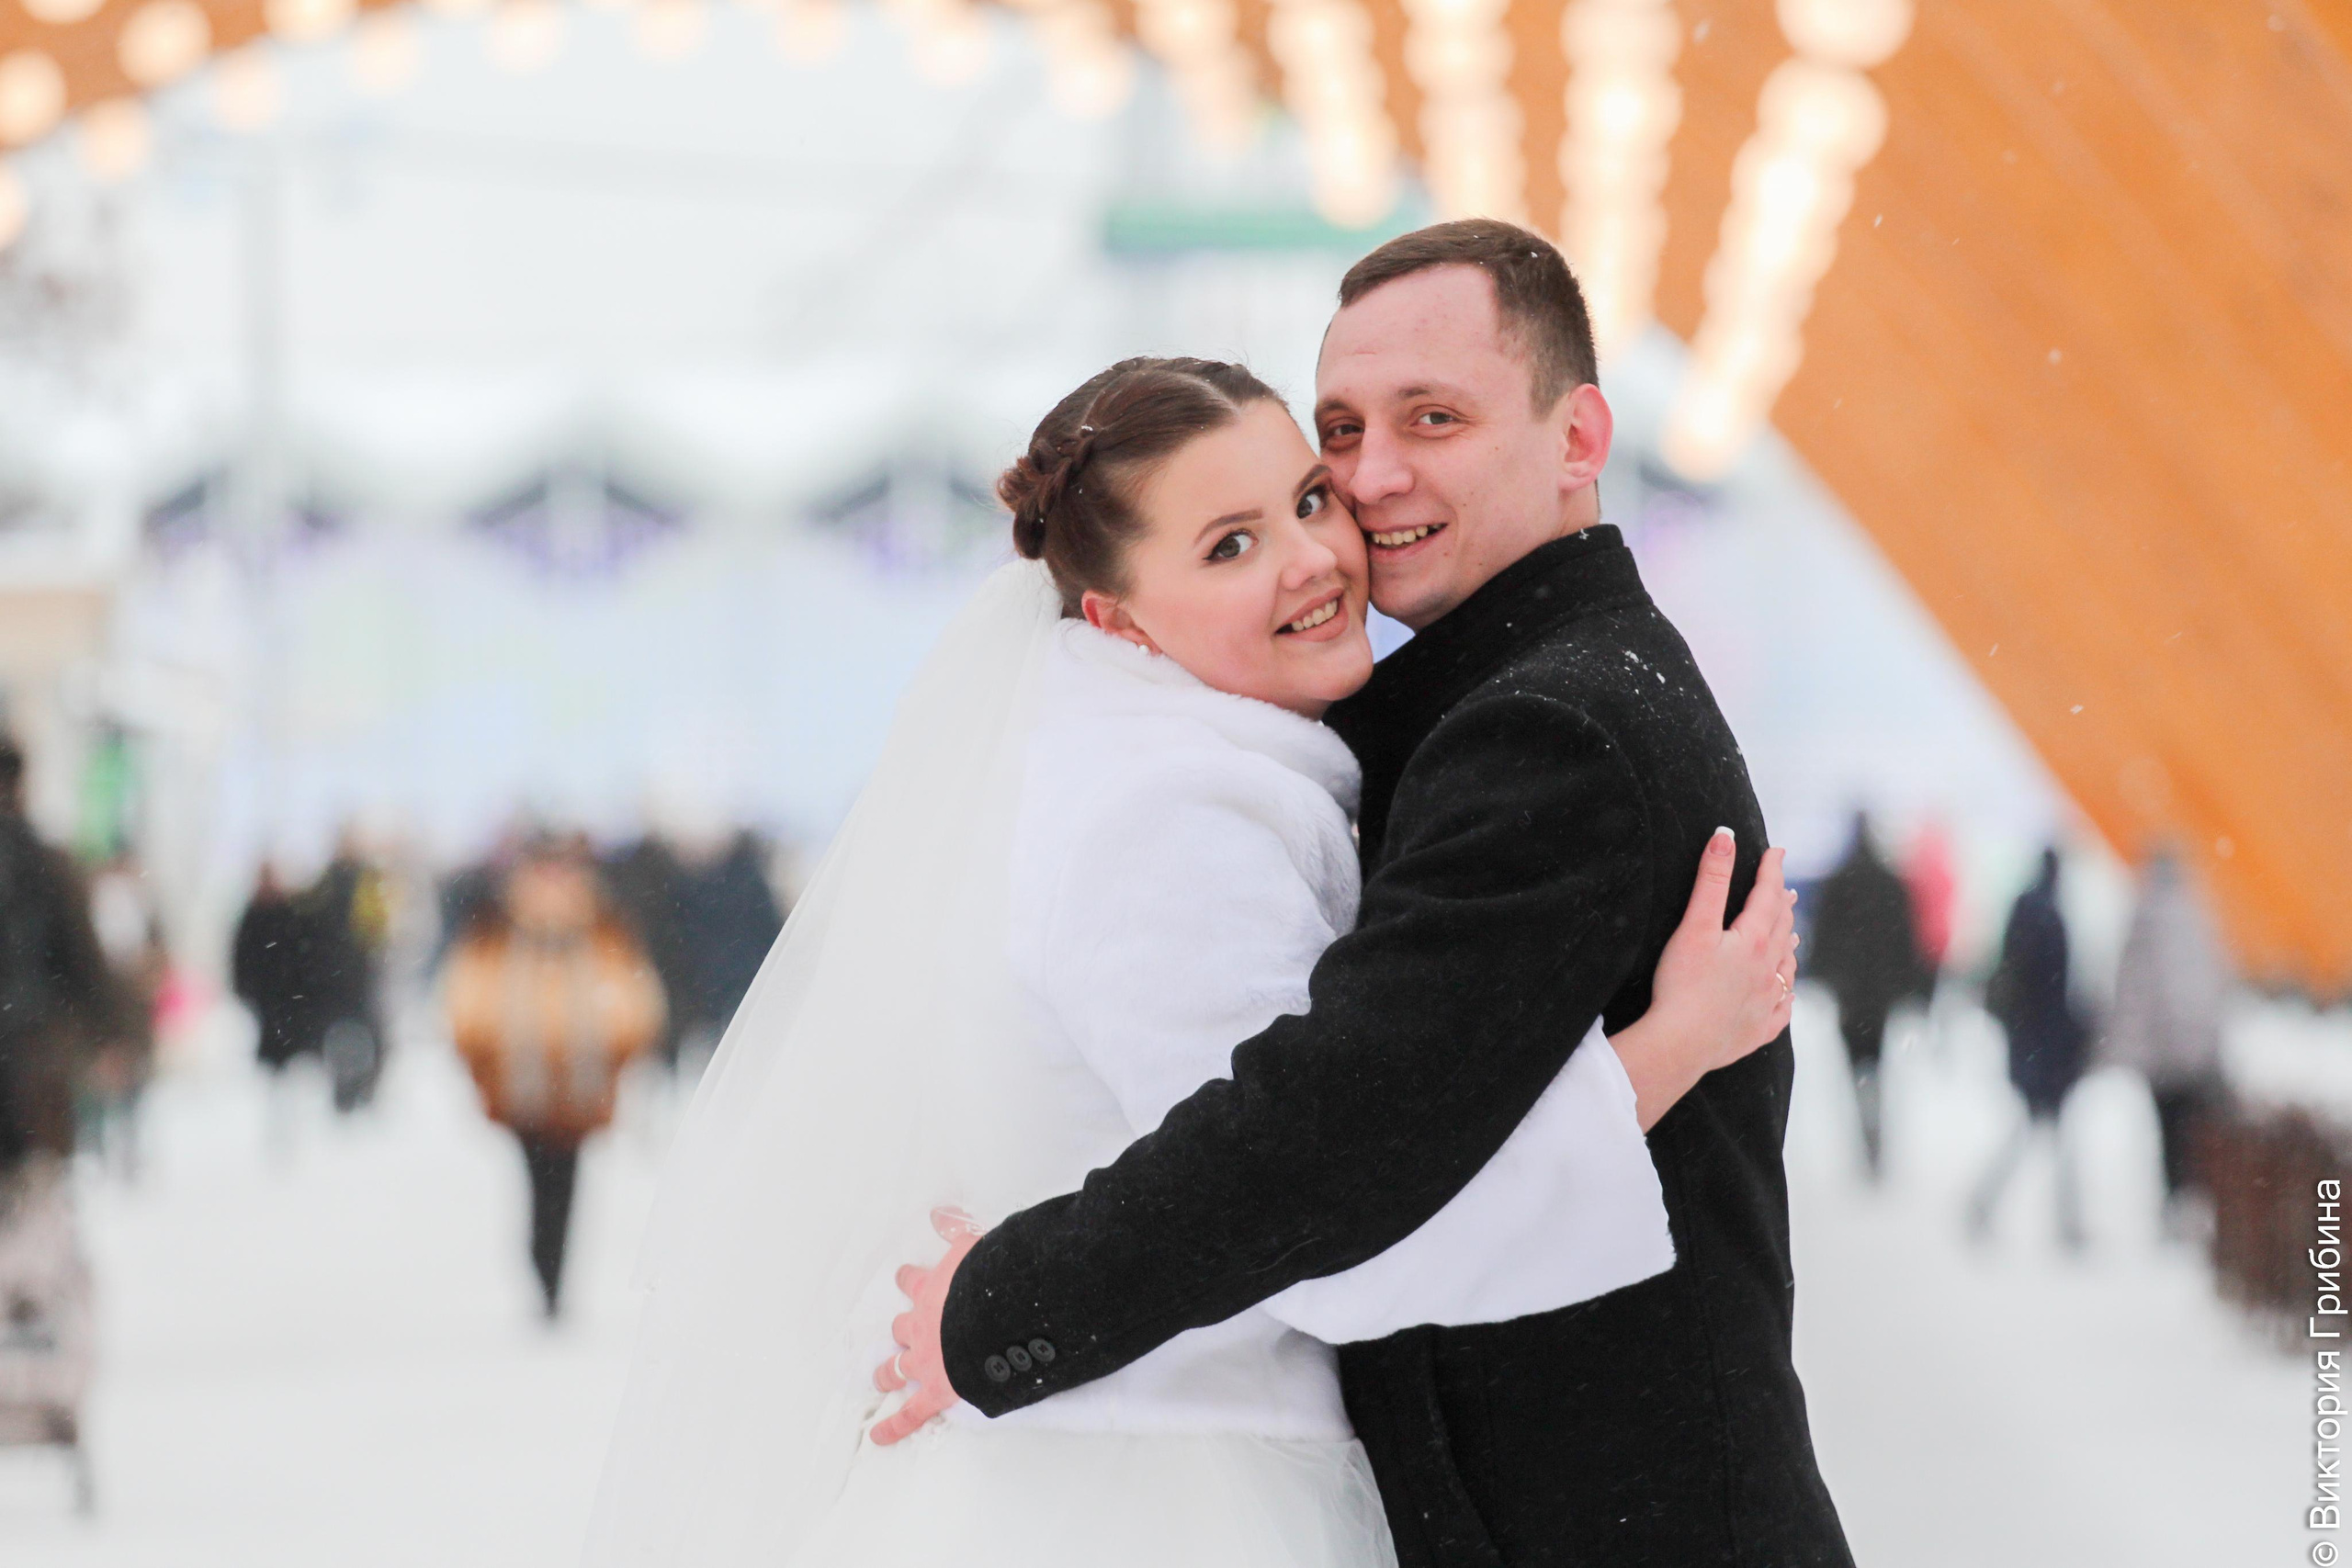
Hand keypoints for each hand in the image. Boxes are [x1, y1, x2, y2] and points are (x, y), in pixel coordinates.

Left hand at [870, 1207, 983, 1445]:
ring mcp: (926, 1360)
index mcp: (934, 1291)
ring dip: (889, 1371)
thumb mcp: (974, 1245)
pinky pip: (911, 1414)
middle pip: (903, 1327)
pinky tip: (878, 1437)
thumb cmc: (991, 1282)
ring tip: (880, 1376)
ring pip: (898, 1367)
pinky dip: (894, 1427)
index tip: (907, 1277)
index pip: (916, 1282)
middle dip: (902, 1328)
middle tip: (900, 1329)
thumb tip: (939, 1210)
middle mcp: (923, 1325)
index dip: (912, 1280)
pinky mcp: (935, 1390)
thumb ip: (956, 1227)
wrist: (994, 1318)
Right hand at [1611, 829, 1798, 1129]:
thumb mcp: (1694, 926)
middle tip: (1786, 889)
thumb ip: (1711, 879)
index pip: (1768, 896)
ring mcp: (1765, 1002)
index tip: (1777, 851)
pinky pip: (1781, 1010)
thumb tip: (1725, 836)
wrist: (1682, 1043)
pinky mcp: (1756, 1030)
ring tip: (1790, 934)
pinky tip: (1786, 994)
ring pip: (1786, 967)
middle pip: (1780, 928)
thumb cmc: (1683, 984)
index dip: (1772, 871)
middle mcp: (1767, 970)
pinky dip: (1786, 996)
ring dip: (1788, 945)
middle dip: (1782, 904)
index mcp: (1752, 941)